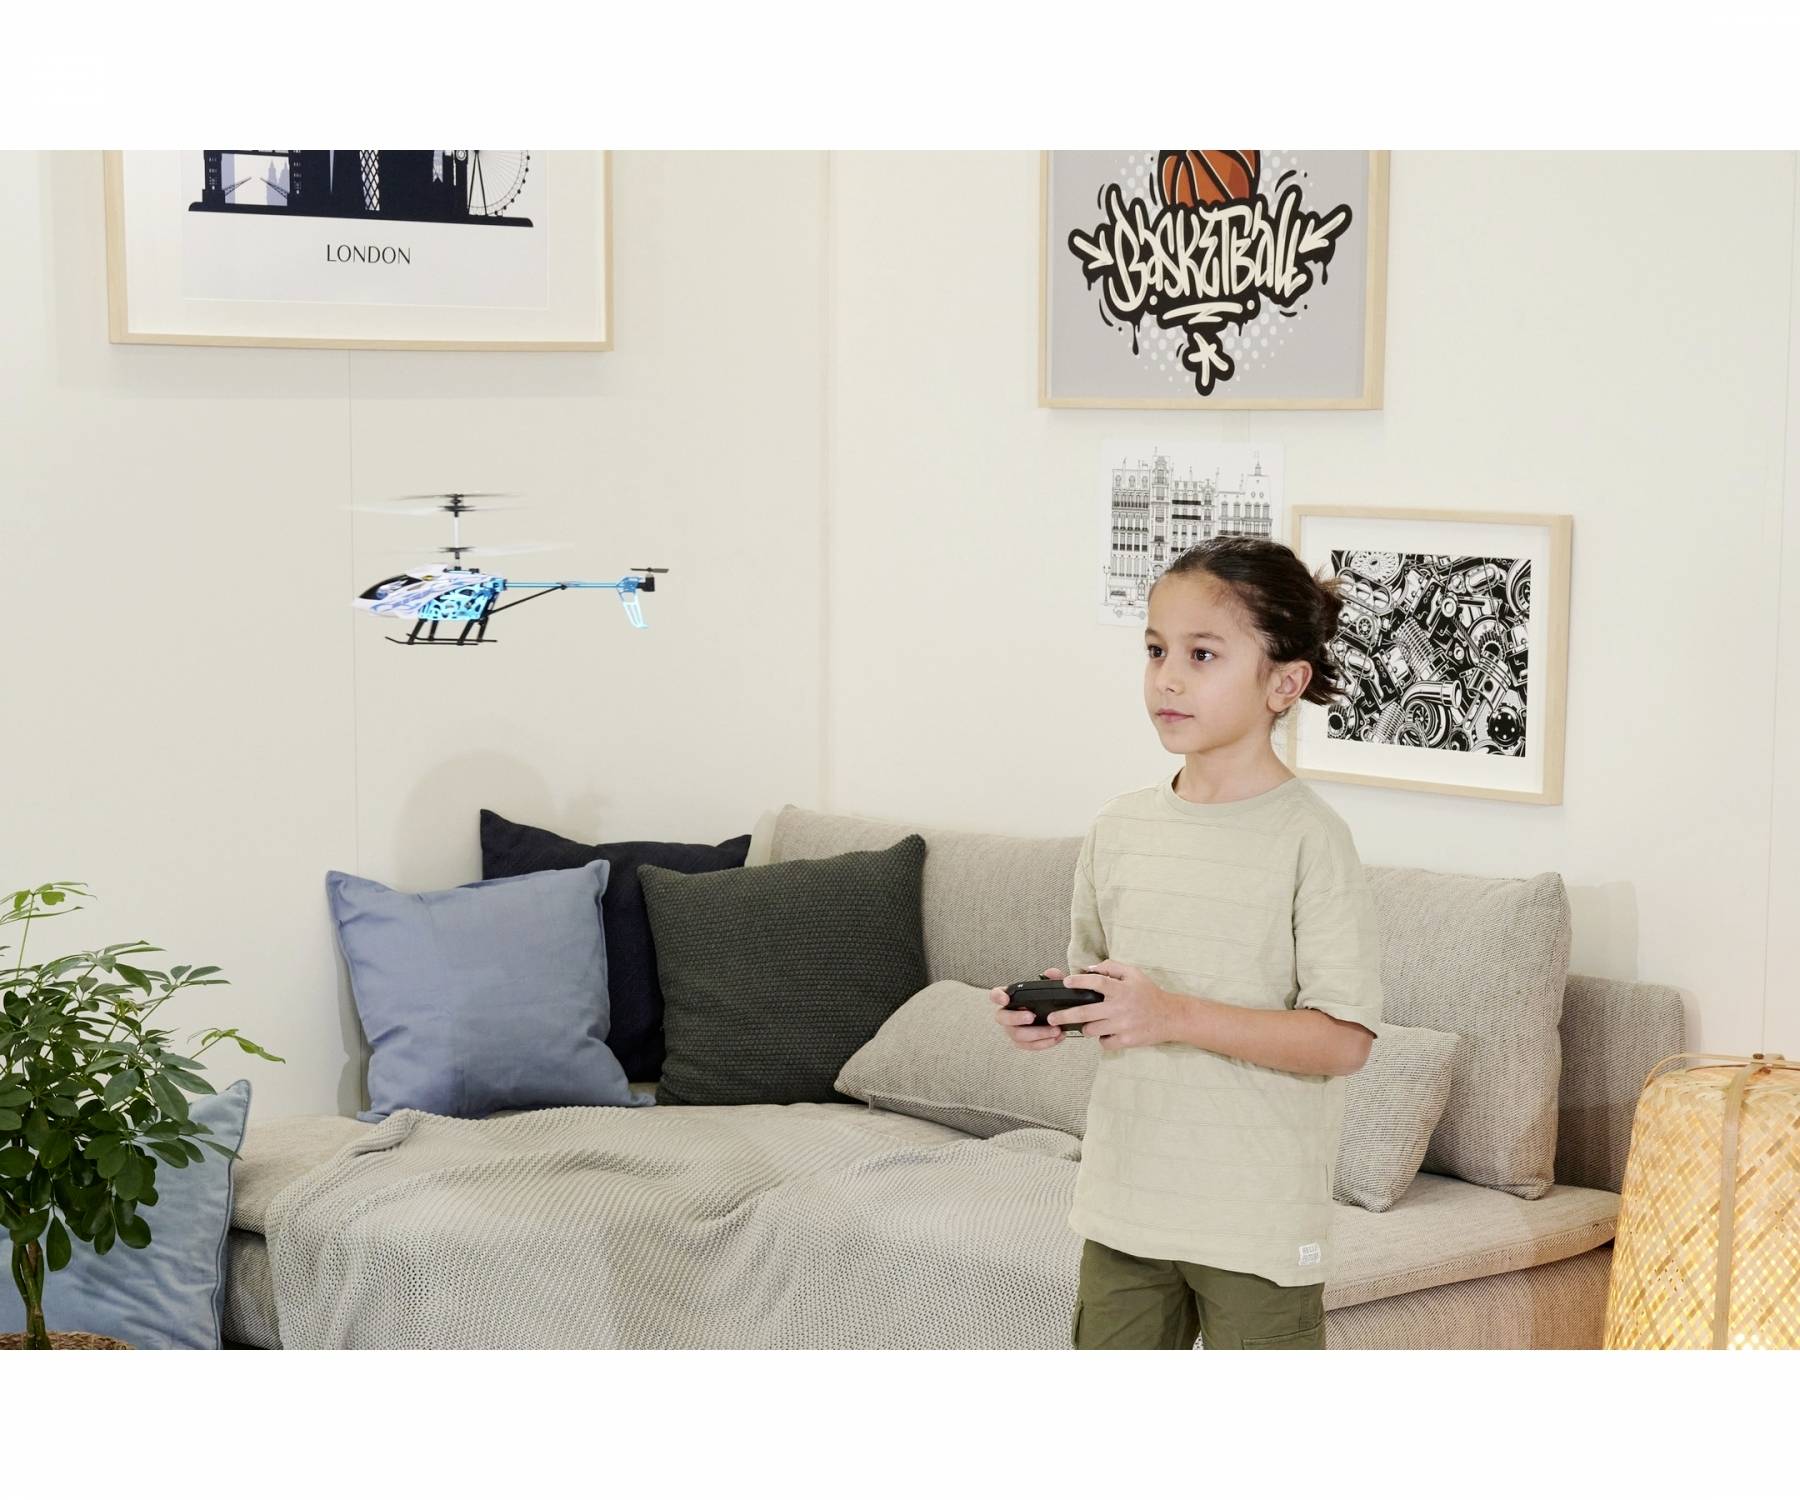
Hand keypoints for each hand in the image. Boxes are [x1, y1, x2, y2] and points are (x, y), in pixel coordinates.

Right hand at [988, 968, 1068, 1050]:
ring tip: (1055, 1030)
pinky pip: (1029, 1046)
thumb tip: (1051, 973)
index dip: (997, 997)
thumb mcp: (1052, 988)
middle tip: (1032, 1016)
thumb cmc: (1046, 1001)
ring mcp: (1012, 1030)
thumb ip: (1053, 979)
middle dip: (1016, 1018)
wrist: (1054, 1017)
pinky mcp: (1022, 1042)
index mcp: (1009, 998)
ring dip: (1036, 1034)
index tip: (1005, 999)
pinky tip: (1057, 1037)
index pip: (995, 995)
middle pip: (1002, 1018)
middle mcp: (1007, 1014)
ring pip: (1017, 1035)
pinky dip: (1044, 1043)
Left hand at [1048, 960, 1184, 1050]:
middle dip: (1065, 1015)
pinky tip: (1106, 1033)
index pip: (1096, 983)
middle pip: (1085, 1012)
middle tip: (1052, 1018)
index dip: (1079, 981)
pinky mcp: (1126, 1041)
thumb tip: (1089, 968)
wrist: (1170, 1017)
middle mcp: (1120, 1008)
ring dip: (1086, 1027)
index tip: (1066, 982)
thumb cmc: (1148, 994)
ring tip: (1088, 1023)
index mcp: (1121, 989)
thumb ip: (1112, 968)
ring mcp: (1122, 1026)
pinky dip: (1102, 1039)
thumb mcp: (1133, 974)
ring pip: (1092, 1029)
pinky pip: (1104, 1043)